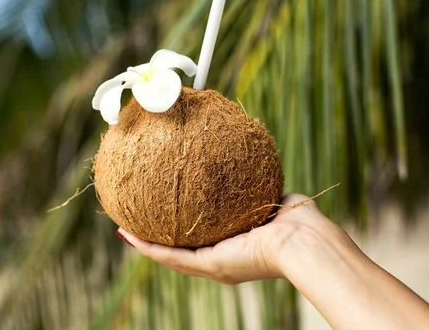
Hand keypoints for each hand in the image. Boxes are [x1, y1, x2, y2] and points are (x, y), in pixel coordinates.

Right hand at [116, 194, 335, 284]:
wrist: (303, 240)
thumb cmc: (297, 220)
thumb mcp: (270, 197)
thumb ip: (255, 185)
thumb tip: (247, 164)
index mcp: (233, 245)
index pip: (200, 237)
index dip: (179, 228)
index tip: (163, 214)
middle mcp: (220, 259)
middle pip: (180, 249)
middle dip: (157, 237)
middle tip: (137, 223)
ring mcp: (213, 264)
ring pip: (170, 256)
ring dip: (145, 244)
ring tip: (124, 230)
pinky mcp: (209, 264)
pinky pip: (171, 256)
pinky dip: (149, 247)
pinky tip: (130, 235)